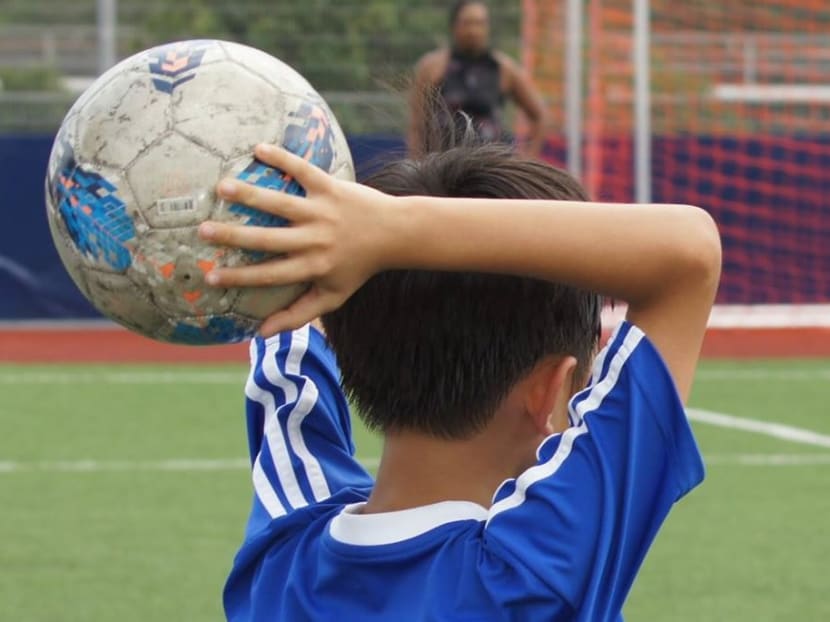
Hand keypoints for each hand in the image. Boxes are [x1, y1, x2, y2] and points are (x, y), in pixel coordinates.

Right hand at [199, 144, 396, 335]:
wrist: (395, 233)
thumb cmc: (358, 267)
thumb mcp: (333, 296)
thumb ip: (298, 314)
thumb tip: (259, 333)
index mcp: (313, 267)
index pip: (270, 275)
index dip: (240, 277)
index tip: (210, 277)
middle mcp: (316, 240)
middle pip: (269, 239)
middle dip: (235, 235)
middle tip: (202, 230)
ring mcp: (322, 212)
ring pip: (281, 203)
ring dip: (251, 194)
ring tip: (221, 187)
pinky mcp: (331, 187)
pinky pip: (303, 170)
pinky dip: (282, 159)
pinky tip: (258, 149)